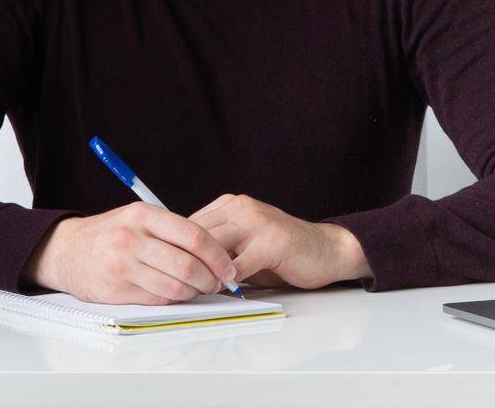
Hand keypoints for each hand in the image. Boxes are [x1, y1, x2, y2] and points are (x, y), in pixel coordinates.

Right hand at [22, 202, 238, 304]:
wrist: (65, 250)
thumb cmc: (110, 233)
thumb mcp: (137, 218)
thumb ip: (171, 230)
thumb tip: (213, 253)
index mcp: (142, 215)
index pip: (193, 235)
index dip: (217, 255)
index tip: (228, 266)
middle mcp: (131, 239)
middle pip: (187, 264)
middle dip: (211, 278)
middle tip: (218, 282)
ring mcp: (122, 266)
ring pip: (175, 286)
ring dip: (194, 292)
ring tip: (199, 288)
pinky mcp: (117, 289)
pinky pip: (158, 299)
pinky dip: (174, 299)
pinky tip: (177, 293)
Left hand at [189, 194, 370, 289]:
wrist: (326, 250)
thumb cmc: (282, 251)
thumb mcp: (243, 243)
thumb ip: (217, 248)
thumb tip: (182, 266)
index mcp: (230, 204)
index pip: (189, 224)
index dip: (177, 248)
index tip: (168, 269)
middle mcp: (240, 207)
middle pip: (196, 234)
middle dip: (185, 262)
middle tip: (177, 285)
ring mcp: (257, 222)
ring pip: (213, 248)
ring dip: (203, 272)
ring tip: (197, 290)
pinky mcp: (271, 242)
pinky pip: (237, 265)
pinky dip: (226, 281)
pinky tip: (225, 290)